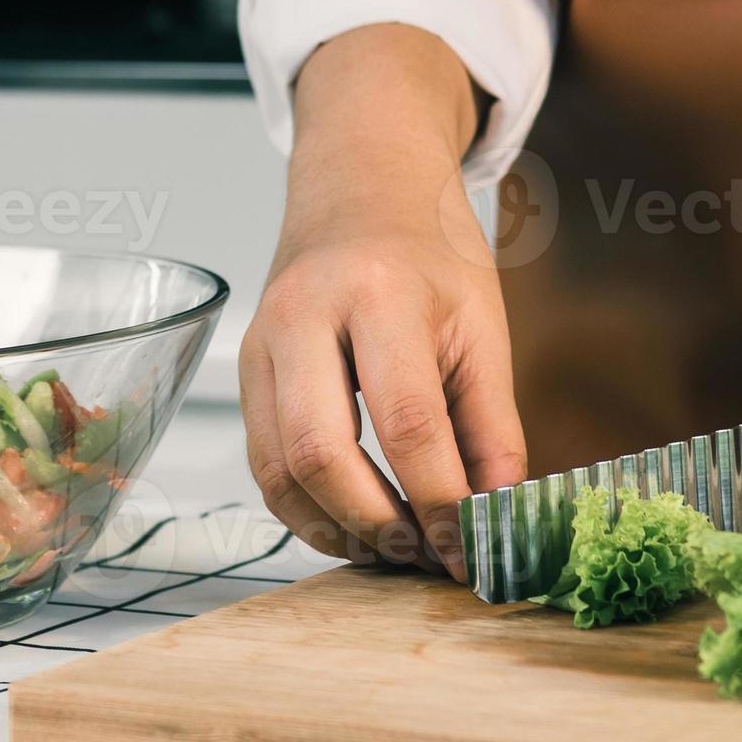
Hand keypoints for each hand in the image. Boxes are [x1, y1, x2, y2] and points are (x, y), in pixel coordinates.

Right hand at [240, 178, 526, 577]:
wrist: (359, 186)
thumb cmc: (427, 250)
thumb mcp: (481, 325)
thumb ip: (492, 427)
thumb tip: (496, 518)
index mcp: (379, 292)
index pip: (408, 423)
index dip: (440, 501)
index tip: (471, 547)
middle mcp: (304, 316)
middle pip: (321, 453)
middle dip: (376, 525)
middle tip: (425, 556)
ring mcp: (261, 343)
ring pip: (278, 469)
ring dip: (336, 528)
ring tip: (393, 549)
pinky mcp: (244, 370)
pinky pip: (263, 462)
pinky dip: (307, 508)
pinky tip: (355, 523)